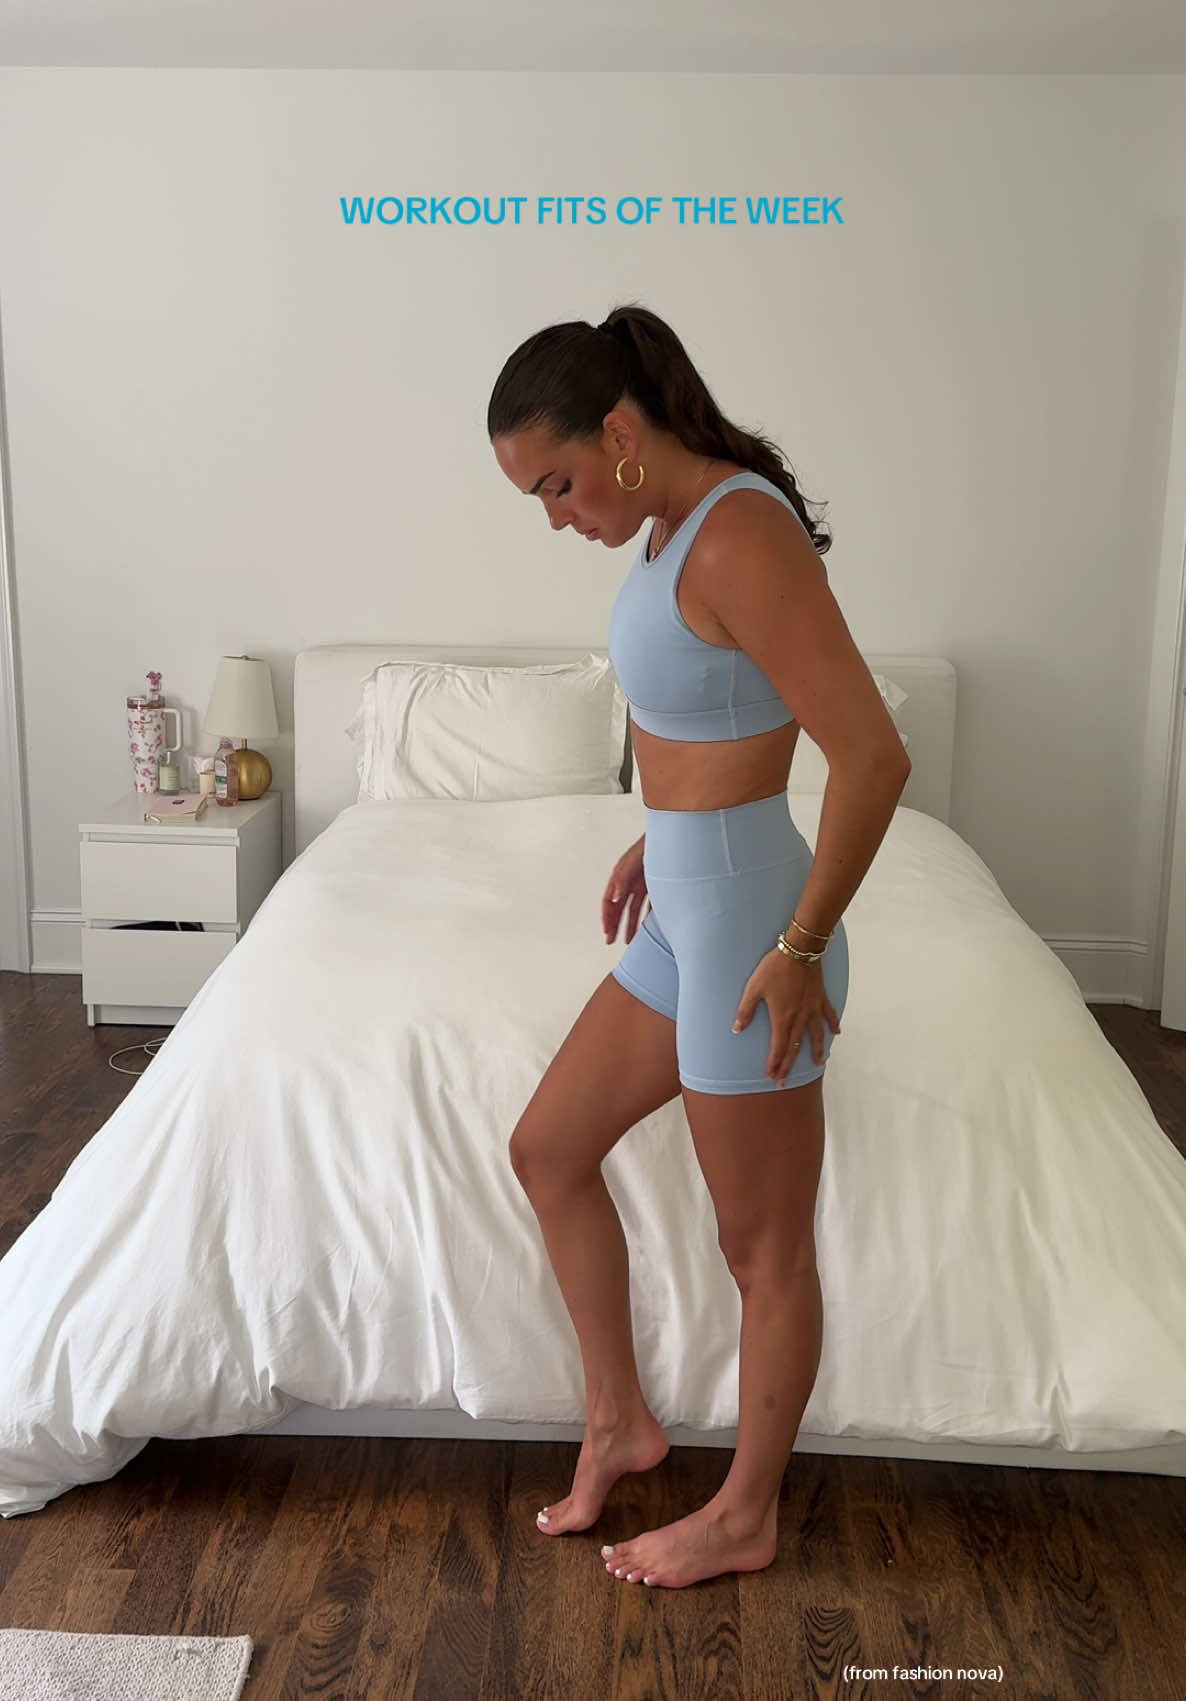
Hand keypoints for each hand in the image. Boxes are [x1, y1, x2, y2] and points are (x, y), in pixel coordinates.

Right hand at [603, 838, 648, 943]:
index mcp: (620, 875)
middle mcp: (629, 881)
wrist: (675, 837)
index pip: (608, 901)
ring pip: (633, 909)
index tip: (607, 933)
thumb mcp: (634, 861)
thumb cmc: (653, 844)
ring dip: (630, 924)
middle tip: (612, 941)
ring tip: (629, 941)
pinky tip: (648, 928)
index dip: (607, 917)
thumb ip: (622, 878)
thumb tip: (613, 898)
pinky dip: (646, 917)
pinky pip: (648, 905)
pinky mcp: (656, 886)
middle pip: (619, 907)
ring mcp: (643, 884)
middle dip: (615, 924)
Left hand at [732, 950, 841, 1085]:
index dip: (775, 1063)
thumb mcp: (754, 988)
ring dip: (817, 1051)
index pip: (779, 1047)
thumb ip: (746, 1010)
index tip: (771, 1075)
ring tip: (819, 1064)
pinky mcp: (821, 998)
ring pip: (816, 1036)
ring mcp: (813, 1009)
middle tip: (784, 1081)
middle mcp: (800, 1018)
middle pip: (795, 1048)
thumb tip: (736, 1029)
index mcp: (783, 1018)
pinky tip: (836, 1033)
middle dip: (789, 1066)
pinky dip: (833, 1024)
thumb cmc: (774, 968)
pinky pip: (829, 1015)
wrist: (799, 951)